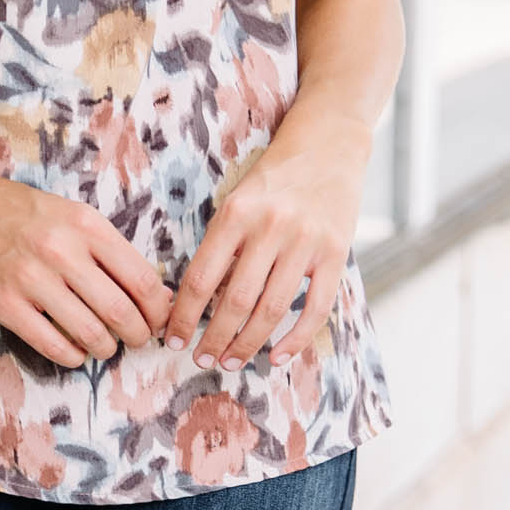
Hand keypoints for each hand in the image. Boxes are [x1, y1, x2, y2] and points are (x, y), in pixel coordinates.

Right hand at [0, 160, 172, 367]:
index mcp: (86, 225)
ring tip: (105, 346)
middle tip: (138, 340)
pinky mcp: (4, 303)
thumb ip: (108, 250)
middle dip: (139, 336)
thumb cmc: (19, 212)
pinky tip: (76, 352)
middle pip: (121, 312)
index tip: (160, 320)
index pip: (143, 280)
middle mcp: (62, 251)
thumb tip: (155, 294)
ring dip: (107, 348)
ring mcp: (31, 279)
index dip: (159, 310)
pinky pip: (53, 345)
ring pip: (91, 333)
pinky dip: (73, 356)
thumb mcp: (71, 215)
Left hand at [167, 126, 367, 368]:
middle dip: (213, 338)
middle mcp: (270, 227)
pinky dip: (296, 339)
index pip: (202, 277)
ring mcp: (306, 242)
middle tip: (201, 360)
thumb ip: (220, 246)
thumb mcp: (236, 202)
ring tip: (230, 362)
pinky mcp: (336, 254)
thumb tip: (194, 304)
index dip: (183, 316)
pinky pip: (316, 308)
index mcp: (236, 213)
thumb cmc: (272, 181)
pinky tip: (276, 358)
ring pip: (272, 309)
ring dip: (247, 344)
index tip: (172, 341)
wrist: (328, 147)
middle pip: (236, 300)